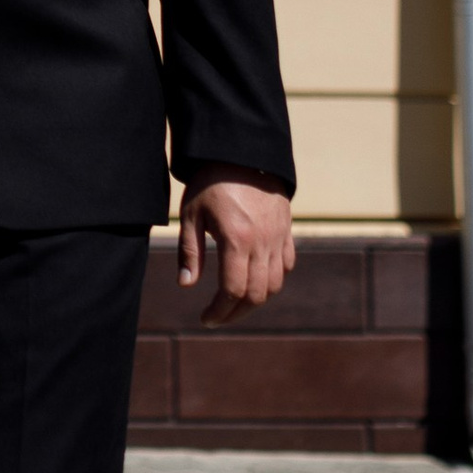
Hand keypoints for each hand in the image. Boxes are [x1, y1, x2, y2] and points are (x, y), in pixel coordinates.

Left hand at [176, 173, 294, 326]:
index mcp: (237, 240)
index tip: (205, 319)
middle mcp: (262, 243)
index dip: (219, 311)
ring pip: (275, 284)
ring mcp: (278, 237)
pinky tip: (256, 281)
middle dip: (236, 313)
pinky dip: (273, 280)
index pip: (233, 290)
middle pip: (257, 295)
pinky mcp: (286, 230)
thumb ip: (190, 252)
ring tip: (234, 304)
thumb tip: (186, 285)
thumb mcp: (191, 214)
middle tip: (217, 317)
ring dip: (255, 300)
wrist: (243, 153)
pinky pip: (286, 265)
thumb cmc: (211, 182)